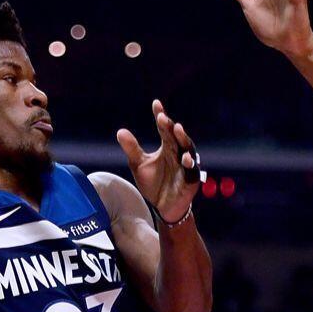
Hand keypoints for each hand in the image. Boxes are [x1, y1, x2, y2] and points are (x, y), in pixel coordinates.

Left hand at [116, 100, 200, 224]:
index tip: (156, 104)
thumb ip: (132, 148)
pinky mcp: (191, 179)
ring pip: (187, 149)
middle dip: (170, 126)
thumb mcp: (139, 164)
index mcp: (167, 147)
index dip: (160, 116)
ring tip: (176, 129)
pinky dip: (190, 164)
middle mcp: (178, 153)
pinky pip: (192, 170)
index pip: (164, 129)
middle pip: (176, 137)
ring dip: (183, 139)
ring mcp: (186, 166)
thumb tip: (120, 131)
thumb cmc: (153, 184)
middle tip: (162, 117)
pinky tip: (185, 158)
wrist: (161, 207)